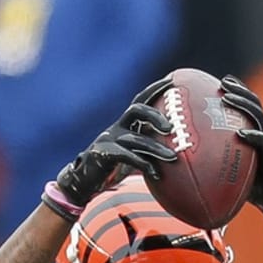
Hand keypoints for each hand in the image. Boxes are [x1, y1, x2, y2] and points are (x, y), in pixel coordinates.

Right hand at [54, 79, 177, 208]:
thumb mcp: (132, 155)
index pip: (140, 101)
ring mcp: (109, 140)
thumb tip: (178, 153)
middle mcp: (117, 128)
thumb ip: (149, 150)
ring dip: (156, 149)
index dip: (155, 89)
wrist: (84, 181)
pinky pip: (126, 156)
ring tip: (172, 157)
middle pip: (135, 110)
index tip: (172, 80)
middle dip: (154, 114)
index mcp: (125, 125)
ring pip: (136, 139)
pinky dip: (143, 164)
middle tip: (170, 128)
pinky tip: (155, 174)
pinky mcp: (103, 154)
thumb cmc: (113, 169)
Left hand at [220, 75, 262, 223]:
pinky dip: (253, 136)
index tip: (221, 81)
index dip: (238, 90)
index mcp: (255, 133)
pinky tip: (240, 132)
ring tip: (227, 98)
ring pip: (259, 117)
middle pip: (254, 104)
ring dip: (243, 105)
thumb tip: (185, 158)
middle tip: (222, 83)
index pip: (248, 105)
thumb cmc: (250, 186)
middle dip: (239, 90)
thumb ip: (215, 159)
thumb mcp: (230, 168)